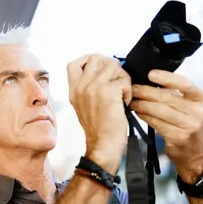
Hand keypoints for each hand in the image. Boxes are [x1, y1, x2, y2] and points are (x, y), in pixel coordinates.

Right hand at [67, 54, 131, 173]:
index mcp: (73, 90)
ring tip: (121, 94)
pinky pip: (124, 80)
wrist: (103, 145)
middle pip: (96, 58)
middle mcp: (81, 86)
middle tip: (116, 81)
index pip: (73, 63)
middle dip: (111, 66)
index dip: (89, 60)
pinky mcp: (107, 92)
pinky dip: (128, 91)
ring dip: (122, 79)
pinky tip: (124, 103)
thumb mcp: (84, 106)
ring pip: (113, 66)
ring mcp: (93, 87)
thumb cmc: (99, 129)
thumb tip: (104, 72)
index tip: (100, 69)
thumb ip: (88, 88)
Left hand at [129, 70, 202, 182]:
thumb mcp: (188, 107)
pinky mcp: (179, 137)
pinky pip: (157, 123)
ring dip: (142, 104)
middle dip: (146, 91)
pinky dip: (145, 117)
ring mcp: (190, 125)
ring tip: (132, 101)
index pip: (184, 83)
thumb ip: (175, 94)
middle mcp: (198, 111)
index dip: (166, 77)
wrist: (195, 154)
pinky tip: (138, 113)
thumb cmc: (187, 125)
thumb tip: (149, 79)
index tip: (150, 74)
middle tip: (133, 89)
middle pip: (167, 97)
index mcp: (201, 99)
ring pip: (160, 110)